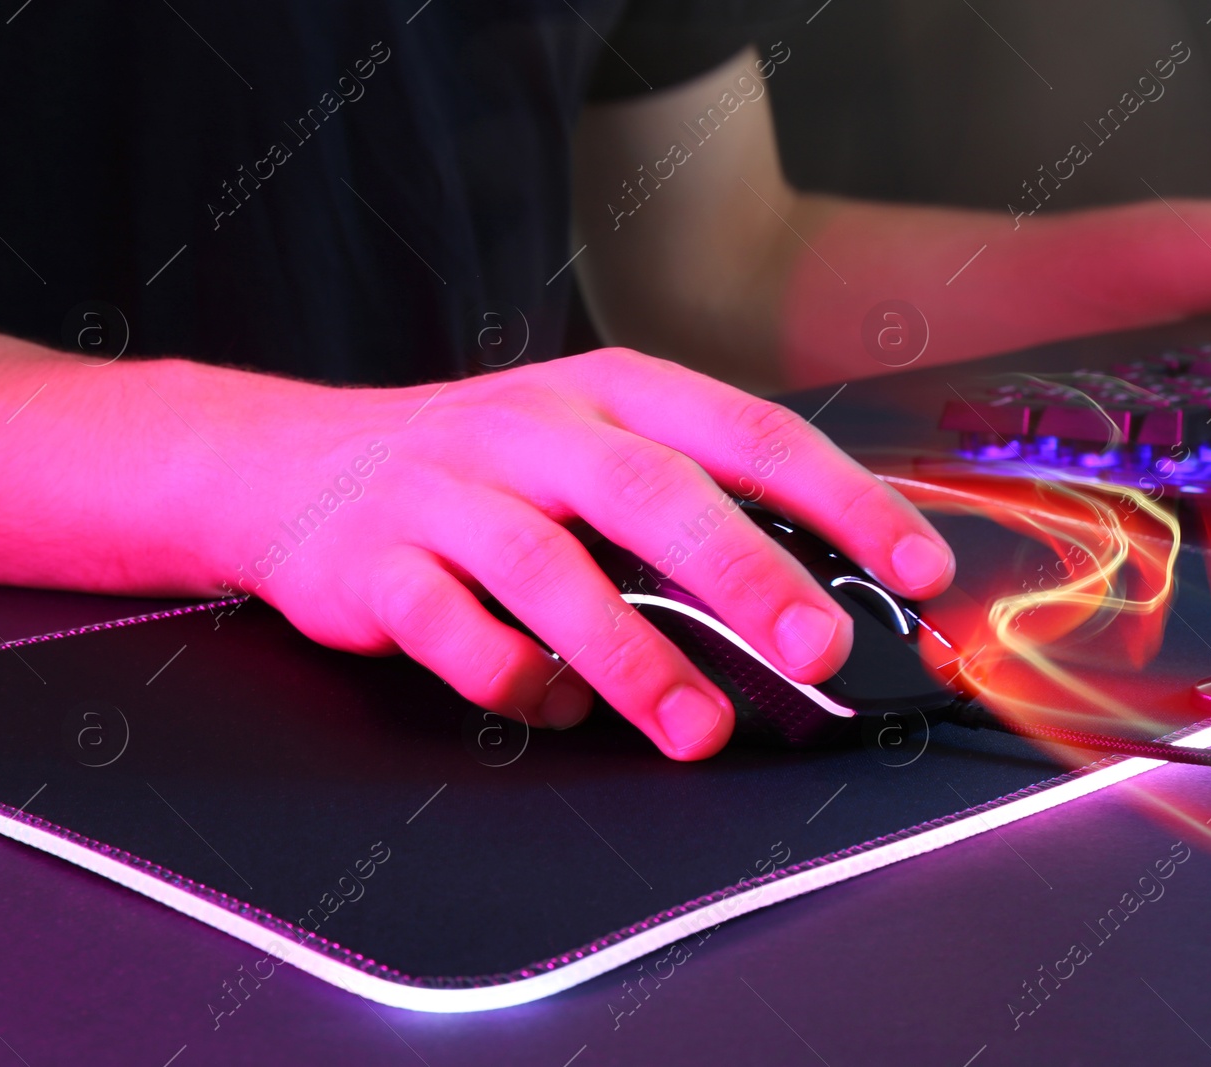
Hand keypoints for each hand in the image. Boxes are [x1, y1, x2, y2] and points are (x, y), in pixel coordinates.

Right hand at [210, 349, 954, 759]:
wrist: (293, 463)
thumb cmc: (480, 467)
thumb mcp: (586, 443)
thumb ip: (689, 498)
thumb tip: (821, 588)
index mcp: (609, 394)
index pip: (749, 433)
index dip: (841, 498)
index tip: (917, 566)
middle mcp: (533, 430)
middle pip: (655, 494)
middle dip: (747, 574)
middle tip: (819, 649)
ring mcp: (448, 491)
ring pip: (549, 569)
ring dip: (631, 656)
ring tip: (698, 729)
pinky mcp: (375, 561)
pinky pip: (449, 628)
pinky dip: (507, 678)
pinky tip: (545, 704)